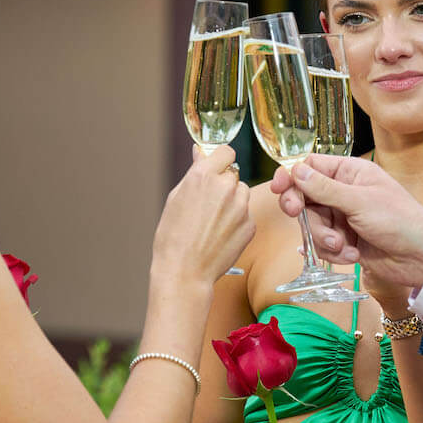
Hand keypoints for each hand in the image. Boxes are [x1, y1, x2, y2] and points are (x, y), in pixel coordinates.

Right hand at [153, 145, 254, 283]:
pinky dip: (237, 221)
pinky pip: (246, 214)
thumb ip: (194, 172)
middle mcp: (225, 187)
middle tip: (208, 205)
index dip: (220, 161)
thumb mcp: (176, 197)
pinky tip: (220, 235)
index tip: (215, 169)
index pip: (226, 152)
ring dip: (233, 202)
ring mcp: (241, 207)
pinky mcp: (250, 225)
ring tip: (213, 222)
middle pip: (233, 174)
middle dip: (223, 185)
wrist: (184, 270)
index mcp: (204, 175)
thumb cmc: (173, 235)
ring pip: (242, 194)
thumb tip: (201, 152)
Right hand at [271, 155, 422, 290]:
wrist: (420, 257)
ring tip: (342, 245)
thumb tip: (296, 171)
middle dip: (303, 210)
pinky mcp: (345, 240)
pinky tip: (352, 256)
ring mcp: (343, 217)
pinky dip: (334, 252)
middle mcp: (344, 192)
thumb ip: (324, 188)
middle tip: (295, 214)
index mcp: (350, 173)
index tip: (278, 187)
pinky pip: (324, 245)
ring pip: (313, 224)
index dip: (292, 175)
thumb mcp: (359, 201)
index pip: (311, 167)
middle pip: (305, 197)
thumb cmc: (399, 220)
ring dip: (323, 237)